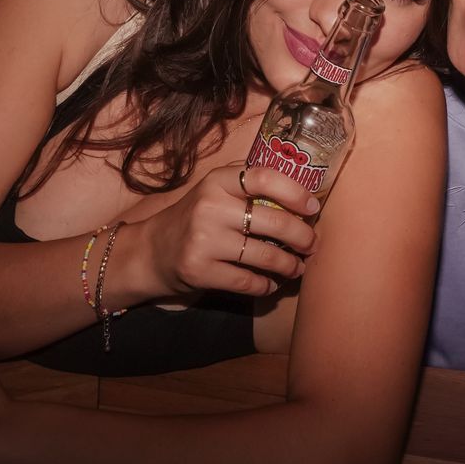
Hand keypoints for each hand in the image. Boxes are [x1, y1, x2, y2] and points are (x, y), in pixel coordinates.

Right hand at [134, 161, 321, 299]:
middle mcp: (210, 207)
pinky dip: (266, 286)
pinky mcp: (200, 271)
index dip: (295, 192)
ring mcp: (204, 241)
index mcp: (217, 181)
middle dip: (302, 237)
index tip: (313, 207)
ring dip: (290, 265)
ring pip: (265, 256)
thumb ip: (246, 182)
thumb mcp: (213, 189)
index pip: (264, 177)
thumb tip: (299, 188)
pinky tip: (271, 283)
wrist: (151, 251)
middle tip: (312, 244)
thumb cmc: (195, 217)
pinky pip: (248, 282)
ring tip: (297, 267)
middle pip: (273, 221)